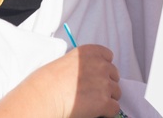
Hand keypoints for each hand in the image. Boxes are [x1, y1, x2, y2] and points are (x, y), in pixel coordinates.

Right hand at [0, 45, 120, 117]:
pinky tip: (95, 112)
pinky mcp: (104, 102)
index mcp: (90, 52)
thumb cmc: (48, 80)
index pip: (108, 56)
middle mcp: (100, 65)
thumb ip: (83, 64)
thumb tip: (89, 75)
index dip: (104, 68)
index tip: (96, 75)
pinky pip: (114, 108)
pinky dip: (107, 112)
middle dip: (107, 83)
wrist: (45, 96)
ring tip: (92, 103)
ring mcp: (104, 83)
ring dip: (107, 98)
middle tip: (93, 92)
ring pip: (116, 92)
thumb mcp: (67, 61)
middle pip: (114, 75)